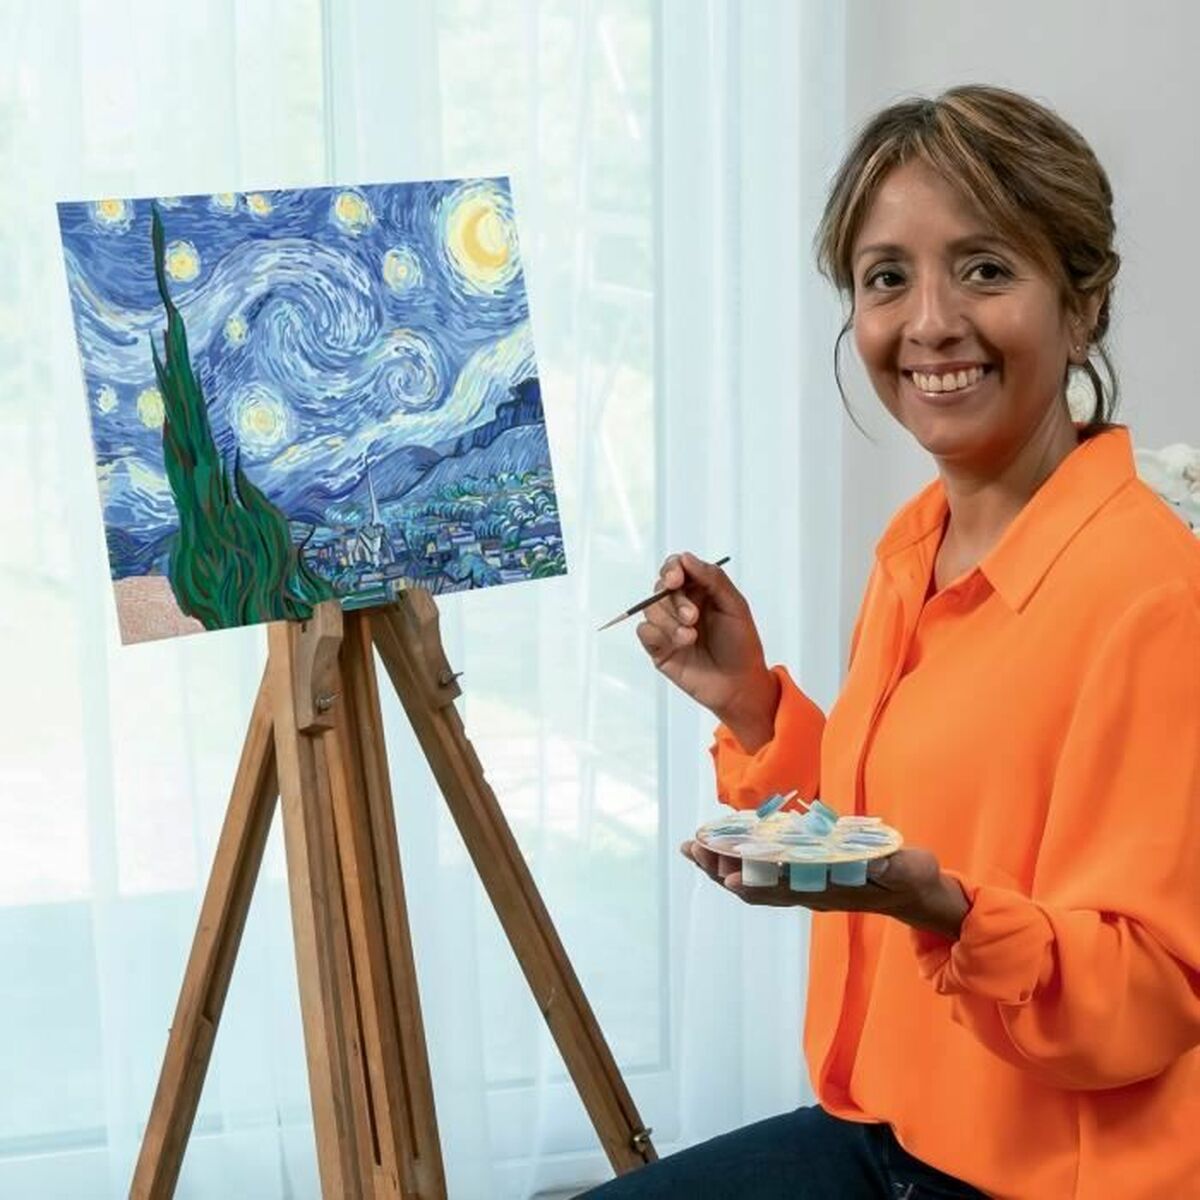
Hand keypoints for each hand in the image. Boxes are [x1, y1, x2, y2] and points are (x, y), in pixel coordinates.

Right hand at [636, 552, 778, 744]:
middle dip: (675, 601)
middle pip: (660, 589)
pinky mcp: (659, 648)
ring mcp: (668, 627)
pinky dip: (657, 634)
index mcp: (699, 591)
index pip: (675, 569)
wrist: (739, 685)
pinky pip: (644, 631)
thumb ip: (713, 579)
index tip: (676, 579)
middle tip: (693, 617)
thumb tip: (686, 558)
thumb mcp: (735, 606)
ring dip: (669, 621)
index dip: (671, 569)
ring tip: (690, 637)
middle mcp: (681, 605)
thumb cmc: (742, 645)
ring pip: (650, 610)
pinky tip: (679, 644)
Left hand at [678, 840, 968, 938]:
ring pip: (756, 884)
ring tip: (695, 848)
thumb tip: (872, 861)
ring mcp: (807, 890)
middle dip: (723, 868)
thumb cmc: (914, 878)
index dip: (755, 878)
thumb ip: (892, 865)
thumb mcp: (910, 869)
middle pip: (758, 886)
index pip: (785, 885)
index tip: (724, 873)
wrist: (918, 894)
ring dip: (724, 866)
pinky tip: (725, 849)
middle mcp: (812, 893)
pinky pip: (766, 877)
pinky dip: (742, 863)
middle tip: (693, 848)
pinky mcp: (807, 882)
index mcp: (832, 888)